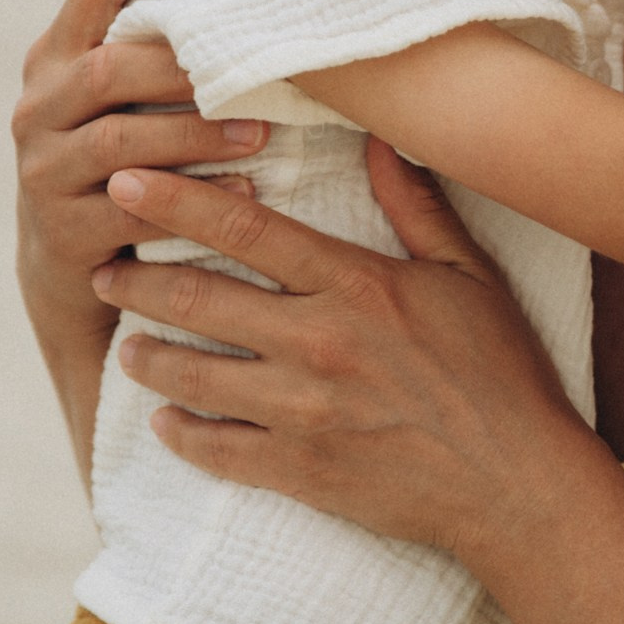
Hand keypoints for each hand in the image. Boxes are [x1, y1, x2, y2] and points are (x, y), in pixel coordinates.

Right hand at [12, 0, 268, 305]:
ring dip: (195, 136)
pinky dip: (190, 199)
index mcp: (54, 58)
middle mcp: (38, 107)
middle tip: (252, 59)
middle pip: (108, 70)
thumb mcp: (102, 75)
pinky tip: (245, 192)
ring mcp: (44, 171)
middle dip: (180, 65)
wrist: (65, 262)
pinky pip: (132, 209)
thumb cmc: (105, 145)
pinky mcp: (65, 230)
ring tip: (261, 132)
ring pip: (121, 142)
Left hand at [93, 138, 600, 560]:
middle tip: (105, 269)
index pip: (245, 227)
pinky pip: (217, 451)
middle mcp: (318, 342)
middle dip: (139, 280)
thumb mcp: (471, 275)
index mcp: (356, 284)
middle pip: (200, 298)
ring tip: (126, 346)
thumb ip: (417, 206)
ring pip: (194, 376)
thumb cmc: (504, 374)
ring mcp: (303, 412)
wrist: (518, 486)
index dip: (176, 200)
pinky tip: (166, 423)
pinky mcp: (300, 471)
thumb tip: (382, 137)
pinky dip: (182, 435)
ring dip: (148, 357)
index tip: (127, 181)